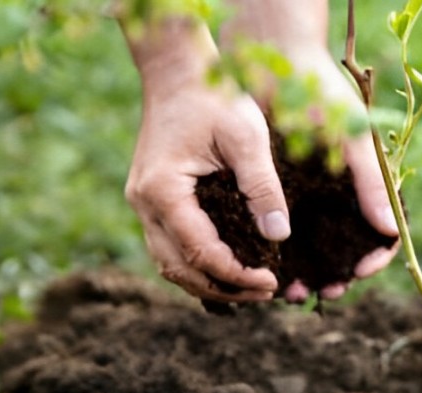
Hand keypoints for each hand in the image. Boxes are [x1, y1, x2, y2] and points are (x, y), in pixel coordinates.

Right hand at [124, 18, 283, 301]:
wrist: (179, 69)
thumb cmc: (215, 95)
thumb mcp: (247, 137)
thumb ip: (263, 187)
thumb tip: (278, 236)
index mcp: (163, 190)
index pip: (201, 253)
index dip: (238, 275)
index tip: (272, 282)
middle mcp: (144, 202)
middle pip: (180, 269)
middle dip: (224, 289)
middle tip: (266, 293)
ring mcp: (142, 202)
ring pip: (170, 264)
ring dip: (209, 283)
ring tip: (252, 289)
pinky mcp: (151, 199)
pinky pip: (170, 246)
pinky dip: (198, 265)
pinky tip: (231, 270)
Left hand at [267, 50, 400, 302]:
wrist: (273, 59)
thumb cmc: (321, 93)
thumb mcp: (352, 137)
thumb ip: (371, 183)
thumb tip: (390, 231)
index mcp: (366, 183)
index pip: (382, 233)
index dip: (375, 257)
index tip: (359, 271)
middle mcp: (340, 194)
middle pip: (347, 248)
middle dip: (339, 275)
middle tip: (326, 292)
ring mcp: (310, 194)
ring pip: (314, 248)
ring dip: (308, 273)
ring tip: (293, 291)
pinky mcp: (278, 190)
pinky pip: (283, 232)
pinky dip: (280, 255)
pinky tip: (271, 270)